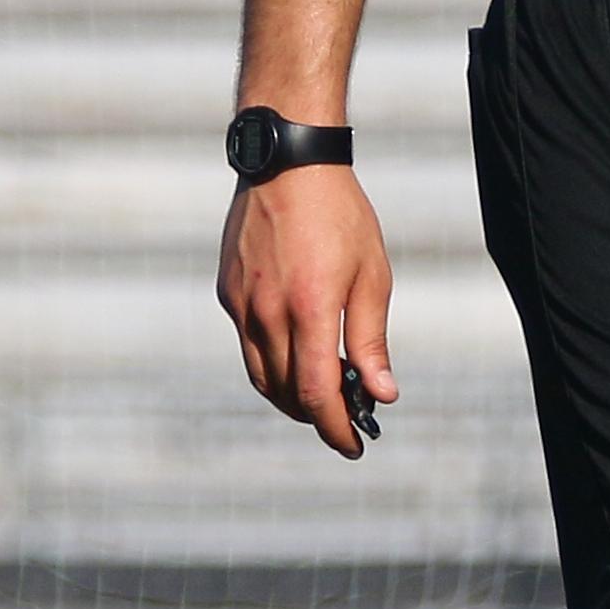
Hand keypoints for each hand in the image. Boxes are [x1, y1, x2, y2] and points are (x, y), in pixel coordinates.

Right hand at [220, 162, 395, 456]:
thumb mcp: (371, 276)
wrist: (288, 162)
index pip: (318, 395)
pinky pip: (248, 343)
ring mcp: (241, 304)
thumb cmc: (340, 216)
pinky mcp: (227, 292)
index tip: (353, 446)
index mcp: (309, 311)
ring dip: (291, 397)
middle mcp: (267, 313)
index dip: (336, 430)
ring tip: (321, 394)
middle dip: (317, 418)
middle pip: (287, 394)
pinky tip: (295, 350)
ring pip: (261, 376)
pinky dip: (271, 361)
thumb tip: (382, 394)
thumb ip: (372, 340)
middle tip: (345, 420)